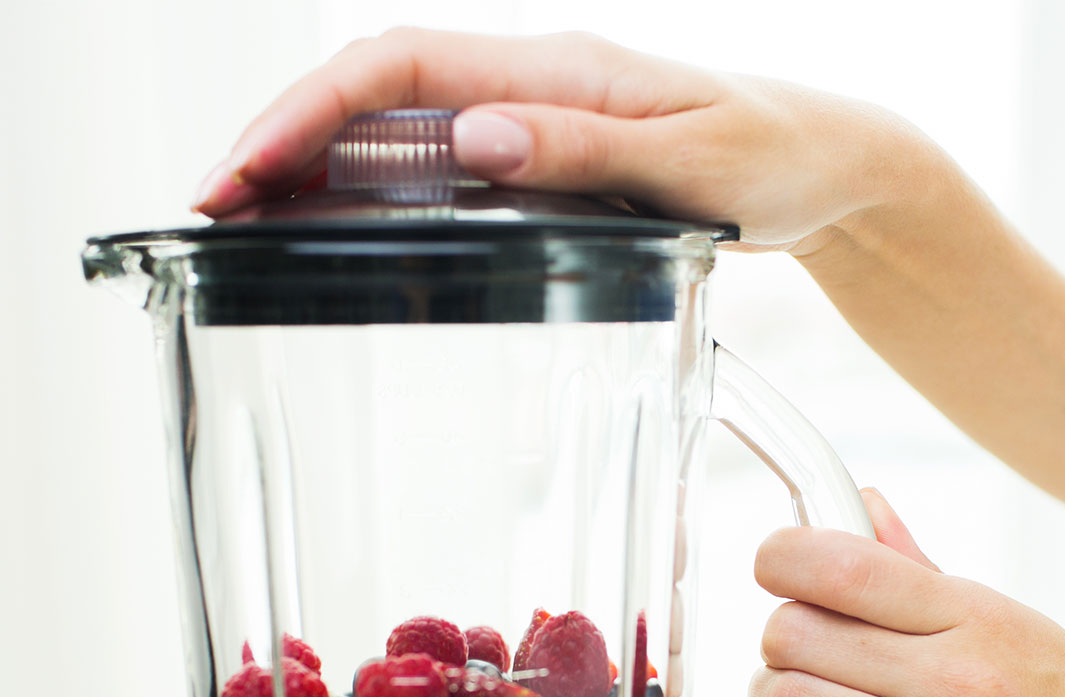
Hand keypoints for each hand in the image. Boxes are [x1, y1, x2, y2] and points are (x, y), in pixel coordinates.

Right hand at [191, 27, 923, 254]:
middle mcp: (527, 87)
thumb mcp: (689, 157)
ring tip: (251, 228)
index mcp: (552, 69)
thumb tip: (469, 141)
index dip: (308, 113)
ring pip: (395, 133)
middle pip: (372, 95)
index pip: (396, 68)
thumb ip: (582, 149)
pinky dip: (379, 196)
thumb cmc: (772, 155)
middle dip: (282, 143)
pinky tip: (344, 233)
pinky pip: (441, 170)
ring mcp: (530, 124)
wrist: (821, 167)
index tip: (243, 172)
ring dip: (315, 173)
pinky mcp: (543, 163)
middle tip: (215, 212)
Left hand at [717, 489, 1064, 696]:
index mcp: (979, 618)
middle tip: (791, 651)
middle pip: (796, 631)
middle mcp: (959, 680)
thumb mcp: (1014, 629)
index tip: (770, 567)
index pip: (843, 566)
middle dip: (774, 638)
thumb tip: (863, 502)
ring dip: (765, 696)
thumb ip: (922, 570)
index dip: (780, 559)